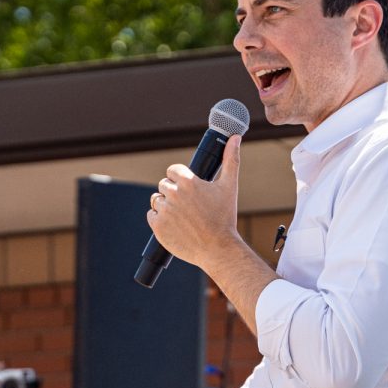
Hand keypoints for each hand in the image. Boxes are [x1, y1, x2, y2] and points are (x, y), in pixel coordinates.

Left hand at [147, 134, 241, 267]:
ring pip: (156, 200)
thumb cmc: (225, 218)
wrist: (218, 249)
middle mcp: (173, 194)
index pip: (173, 170)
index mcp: (188, 182)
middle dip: (174, 193)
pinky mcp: (158, 226)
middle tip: (189, 207)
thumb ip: (231, 160)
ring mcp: (164, 211)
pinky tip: (175, 225)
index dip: (181, 180)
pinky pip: (152, 216)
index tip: (190, 190)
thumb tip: (235, 137)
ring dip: (166, 205)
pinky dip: (160, 220)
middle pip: (164, 185)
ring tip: (182, 217)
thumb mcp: (229, 187)